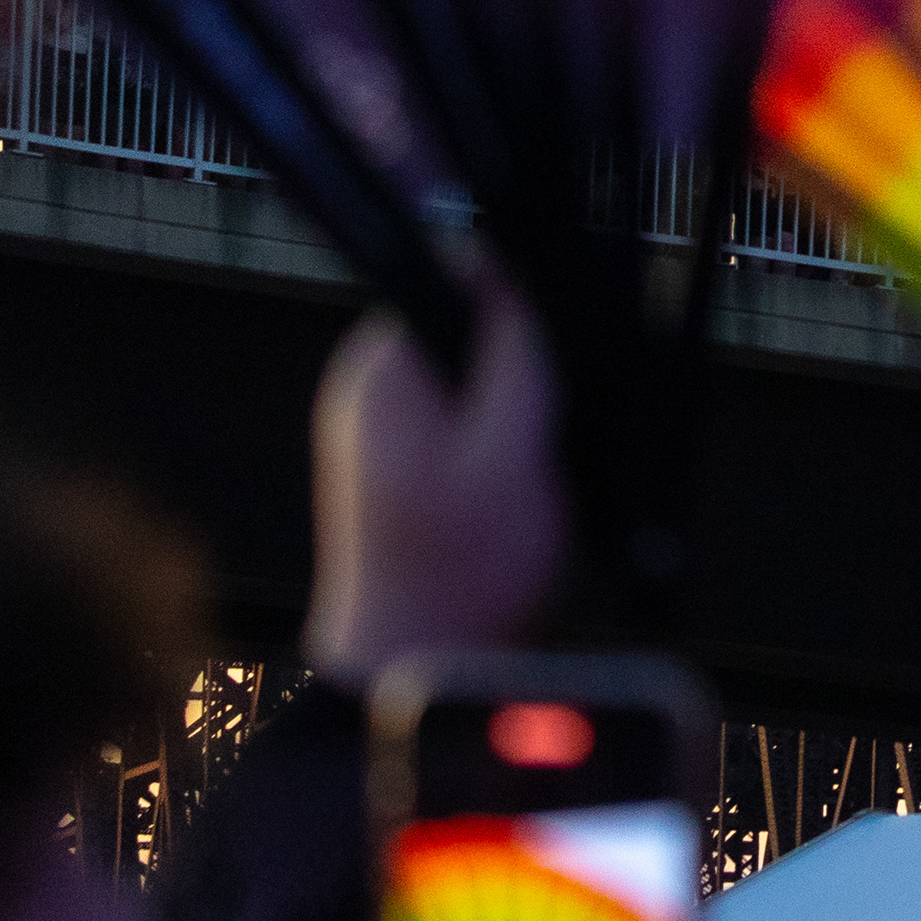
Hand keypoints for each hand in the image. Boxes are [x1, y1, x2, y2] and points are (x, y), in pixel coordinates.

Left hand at [302, 284, 565, 675]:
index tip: (552, 349)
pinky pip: (459, 419)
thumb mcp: (515, 447)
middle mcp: (367, 390)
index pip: (449, 278)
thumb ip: (510, 352)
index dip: (514, 299)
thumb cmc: (465, 567)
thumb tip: (491, 261)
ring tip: (525, 470)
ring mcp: (375, 428)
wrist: (416, 660)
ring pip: (468, 376)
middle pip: (461, 327)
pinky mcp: (391, 462)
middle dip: (518, 364)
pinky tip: (507, 491)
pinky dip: (495, 443)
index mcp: (384, 372)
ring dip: (511, 410)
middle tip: (545, 429)